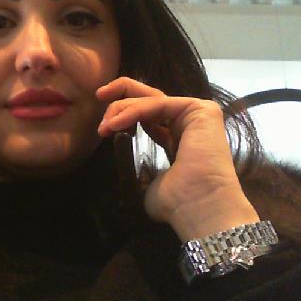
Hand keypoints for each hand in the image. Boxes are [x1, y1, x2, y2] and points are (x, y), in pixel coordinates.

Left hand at [96, 77, 259, 240]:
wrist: (197, 208)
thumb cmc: (174, 202)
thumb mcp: (143, 179)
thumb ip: (133, 162)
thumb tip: (118, 154)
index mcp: (176, 136)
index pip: (147, 112)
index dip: (123, 110)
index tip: (102, 122)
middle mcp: (187, 121)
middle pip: (150, 95)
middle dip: (121, 91)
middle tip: (99, 95)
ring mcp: (197, 113)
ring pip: (150, 98)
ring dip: (122, 108)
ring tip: (105, 127)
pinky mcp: (200, 110)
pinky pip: (157, 104)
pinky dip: (133, 111)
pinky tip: (116, 125)